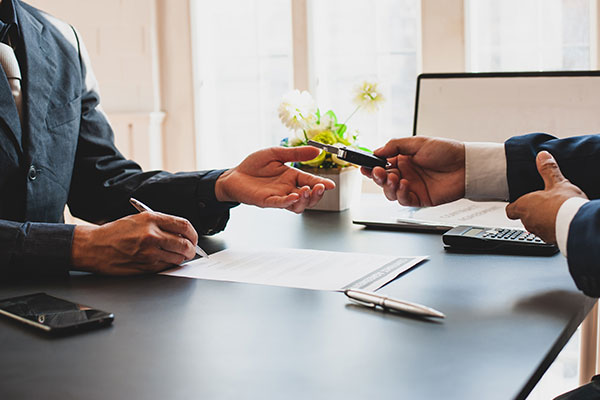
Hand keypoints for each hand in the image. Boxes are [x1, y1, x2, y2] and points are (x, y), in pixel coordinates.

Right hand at [71, 212, 197, 274]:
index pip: (184, 225)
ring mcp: (149, 252)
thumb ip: (161, 224)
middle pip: (185, 244)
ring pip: (178, 258)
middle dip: (191, 249)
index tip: (193, 237)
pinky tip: (162, 260)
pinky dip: (168, 264)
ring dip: (180, 258)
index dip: (193, 233)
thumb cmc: (114, 233)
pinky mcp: (146, 267)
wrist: (94, 247)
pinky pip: (166, 267)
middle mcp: (152, 235)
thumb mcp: (138, 219)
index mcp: (151, 219)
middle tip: (190, 250)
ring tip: (175, 255)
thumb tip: (182, 232)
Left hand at [215, 146, 335, 212]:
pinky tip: (294, 196)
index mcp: (292, 177)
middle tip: (320, 188)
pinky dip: (289, 201)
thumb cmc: (254, 165)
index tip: (331, 185)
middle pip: (309, 197)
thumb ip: (296, 153)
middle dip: (317, 194)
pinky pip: (281, 204)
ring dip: (305, 200)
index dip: (322, 184)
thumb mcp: (276, 153)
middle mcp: (288, 188)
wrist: (234, 175)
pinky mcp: (267, 201)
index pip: (311, 181)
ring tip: (307, 191)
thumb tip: (316, 151)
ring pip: (298, 205)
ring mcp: (278, 196)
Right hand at [361, 137, 464, 205]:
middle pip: (382, 180)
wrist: (466, 166)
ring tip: (394, 178)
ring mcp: (411, 187)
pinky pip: (403, 200)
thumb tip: (377, 151)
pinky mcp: (419, 198)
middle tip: (378, 172)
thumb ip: (395, 146)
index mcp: (403, 159)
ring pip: (389, 192)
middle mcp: (405, 174)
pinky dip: (400, 193)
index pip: (381, 164)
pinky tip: (404, 185)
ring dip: (388, 186)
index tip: (363, 165)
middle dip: (377, 176)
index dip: (371, 166)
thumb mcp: (418, 142)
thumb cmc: (446, 152)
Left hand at [505, 151, 586, 242]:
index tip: (519, 203)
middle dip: (532, 212)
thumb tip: (542, 156)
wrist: (577, 224)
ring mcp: (539, 232)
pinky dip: (553, 228)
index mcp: (524, 206)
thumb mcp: (557, 182)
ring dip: (542, 220)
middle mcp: (528, 221)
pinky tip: (562, 222)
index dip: (514, 206)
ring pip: (536, 226)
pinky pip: (549, 233)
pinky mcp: (551, 240)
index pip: (510, 210)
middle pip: (524, 217)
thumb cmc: (563, 205)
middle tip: (542, 204)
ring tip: (554, 212)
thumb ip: (548, 170)